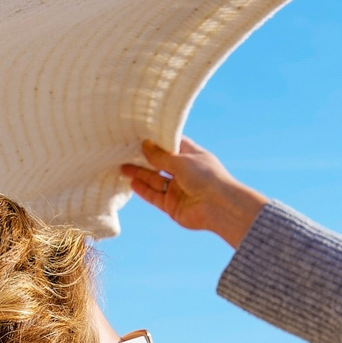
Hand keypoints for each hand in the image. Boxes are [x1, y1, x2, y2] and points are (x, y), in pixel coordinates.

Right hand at [119, 138, 267, 247]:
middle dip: (143, 158)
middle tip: (124, 151)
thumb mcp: (181, 161)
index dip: (156, 140)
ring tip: (122, 166)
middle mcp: (184, 171)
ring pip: (155, 180)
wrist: (219, 207)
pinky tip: (131, 182)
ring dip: (139, 173)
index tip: (139, 135)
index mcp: (191, 156)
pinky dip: (143, 190)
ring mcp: (178, 189)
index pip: (171, 145)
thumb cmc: (206, 177)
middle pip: (160, 163)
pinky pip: (154, 196)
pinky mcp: (172, 205)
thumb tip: (144, 145)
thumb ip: (160, 156)